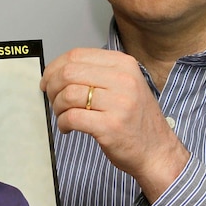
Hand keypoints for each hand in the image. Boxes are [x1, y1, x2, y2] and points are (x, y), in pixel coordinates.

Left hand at [41, 48, 189, 201]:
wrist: (157, 151)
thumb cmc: (136, 119)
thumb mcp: (126, 85)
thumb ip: (98, 74)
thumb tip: (58, 71)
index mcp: (124, 65)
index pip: (77, 55)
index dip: (55, 67)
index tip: (48, 79)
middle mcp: (123, 80)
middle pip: (69, 72)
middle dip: (52, 86)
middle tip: (51, 98)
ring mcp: (118, 103)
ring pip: (68, 95)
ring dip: (57, 106)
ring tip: (62, 115)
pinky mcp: (110, 127)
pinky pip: (72, 117)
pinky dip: (63, 123)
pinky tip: (67, 127)